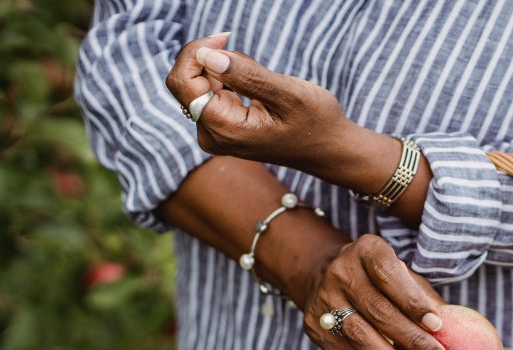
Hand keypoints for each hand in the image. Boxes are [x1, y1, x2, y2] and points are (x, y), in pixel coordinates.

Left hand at [164, 34, 350, 172]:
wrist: (330, 149)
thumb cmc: (316, 123)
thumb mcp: (289, 94)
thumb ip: (247, 75)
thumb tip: (206, 55)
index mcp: (225, 129)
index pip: (182, 82)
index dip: (196, 52)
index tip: (224, 38)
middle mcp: (212, 135)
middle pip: (187, 81)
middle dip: (214, 61)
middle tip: (252, 62)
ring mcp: (216, 133)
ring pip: (200, 83)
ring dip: (226, 71)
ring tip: (263, 82)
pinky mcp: (221, 127)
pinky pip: (210, 92)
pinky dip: (229, 80)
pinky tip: (257, 90)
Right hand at [302, 234, 451, 349]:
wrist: (325, 276)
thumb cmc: (380, 279)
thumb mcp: (402, 275)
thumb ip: (424, 297)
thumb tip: (453, 331)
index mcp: (367, 250)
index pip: (389, 275)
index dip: (413, 302)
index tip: (438, 326)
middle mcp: (340, 271)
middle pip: (378, 311)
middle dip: (412, 340)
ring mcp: (323, 299)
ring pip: (361, 336)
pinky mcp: (314, 326)